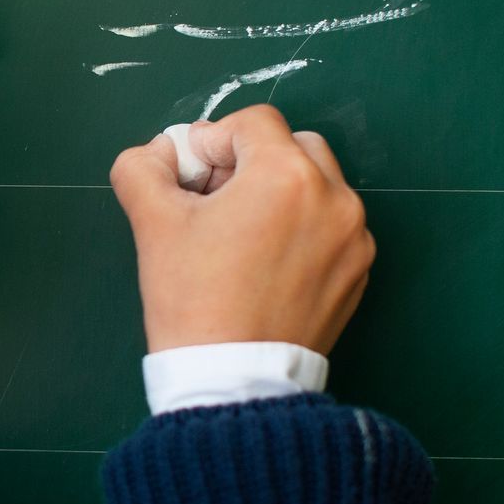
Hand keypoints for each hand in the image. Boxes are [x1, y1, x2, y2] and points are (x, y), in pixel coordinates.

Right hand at [108, 104, 374, 354]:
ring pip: (316, 186)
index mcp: (287, 175)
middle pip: (292, 146)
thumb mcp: (153, 224)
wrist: (233, 380)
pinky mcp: (360, 271)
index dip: (213, 142)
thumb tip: (158, 153)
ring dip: (280, 193)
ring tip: (241, 234)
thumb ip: (143, 168)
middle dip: (252, 162)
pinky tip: (266, 265)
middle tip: (215, 200)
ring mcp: (354, 237)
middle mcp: (334, 197)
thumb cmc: (194, 301)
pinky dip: (303, 230)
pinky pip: (331, 227)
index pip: (252, 123)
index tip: (191, 178)